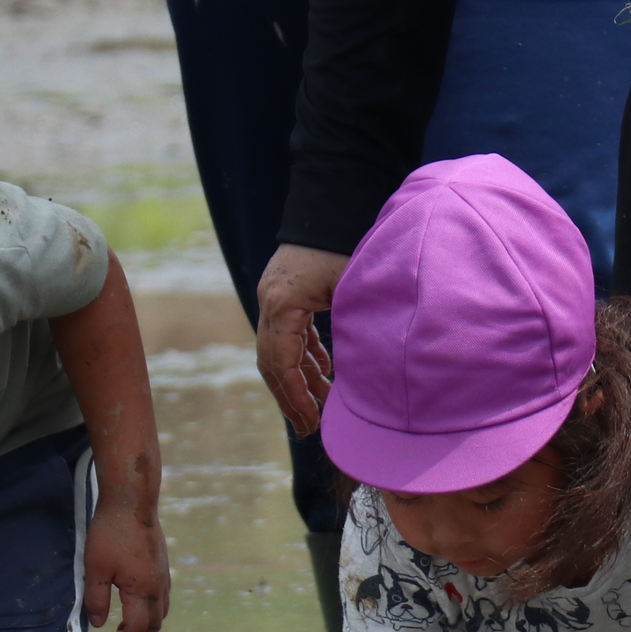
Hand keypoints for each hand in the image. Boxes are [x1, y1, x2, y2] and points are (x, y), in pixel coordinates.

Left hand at [82, 503, 170, 631]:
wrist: (132, 504)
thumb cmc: (110, 534)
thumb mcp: (94, 569)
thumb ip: (96, 599)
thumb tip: (99, 624)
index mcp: (142, 590)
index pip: (138, 628)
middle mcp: (158, 587)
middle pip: (153, 625)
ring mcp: (163, 577)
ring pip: (160, 613)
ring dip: (144, 626)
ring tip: (123, 628)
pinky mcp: (162, 567)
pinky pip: (161, 599)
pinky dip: (149, 610)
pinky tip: (134, 605)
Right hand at [256, 244, 344, 431]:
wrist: (334, 203)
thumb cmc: (347, 245)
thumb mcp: (353, 289)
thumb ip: (351, 332)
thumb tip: (360, 382)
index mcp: (283, 302)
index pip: (281, 362)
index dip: (294, 397)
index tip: (310, 423)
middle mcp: (271, 301)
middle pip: (272, 362)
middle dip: (290, 397)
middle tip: (308, 428)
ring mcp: (275, 297)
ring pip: (279, 350)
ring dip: (299, 379)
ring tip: (321, 407)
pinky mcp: (287, 294)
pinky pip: (290, 334)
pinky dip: (305, 357)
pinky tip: (325, 374)